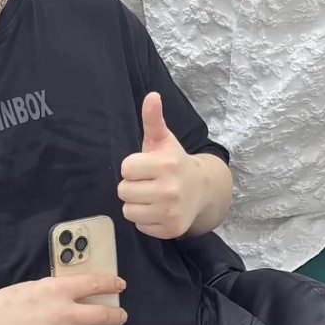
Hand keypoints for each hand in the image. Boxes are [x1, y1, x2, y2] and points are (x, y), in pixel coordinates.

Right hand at [0, 274, 126, 324]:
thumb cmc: (9, 301)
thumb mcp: (38, 286)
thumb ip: (59, 290)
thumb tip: (78, 292)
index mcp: (59, 288)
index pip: (95, 283)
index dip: (112, 283)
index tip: (120, 284)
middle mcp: (64, 312)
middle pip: (102, 313)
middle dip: (116, 315)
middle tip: (121, 315)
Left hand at [118, 92, 201, 239]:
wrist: (201, 189)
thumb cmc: (174, 161)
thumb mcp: (163, 139)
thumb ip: (153, 118)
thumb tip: (152, 95)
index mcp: (167, 164)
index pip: (125, 168)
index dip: (132, 166)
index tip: (145, 166)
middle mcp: (171, 189)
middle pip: (123, 191)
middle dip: (132, 185)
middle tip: (147, 181)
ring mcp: (172, 212)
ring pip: (129, 210)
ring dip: (136, 203)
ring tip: (151, 195)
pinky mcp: (171, 230)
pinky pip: (139, 226)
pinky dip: (145, 219)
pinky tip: (158, 209)